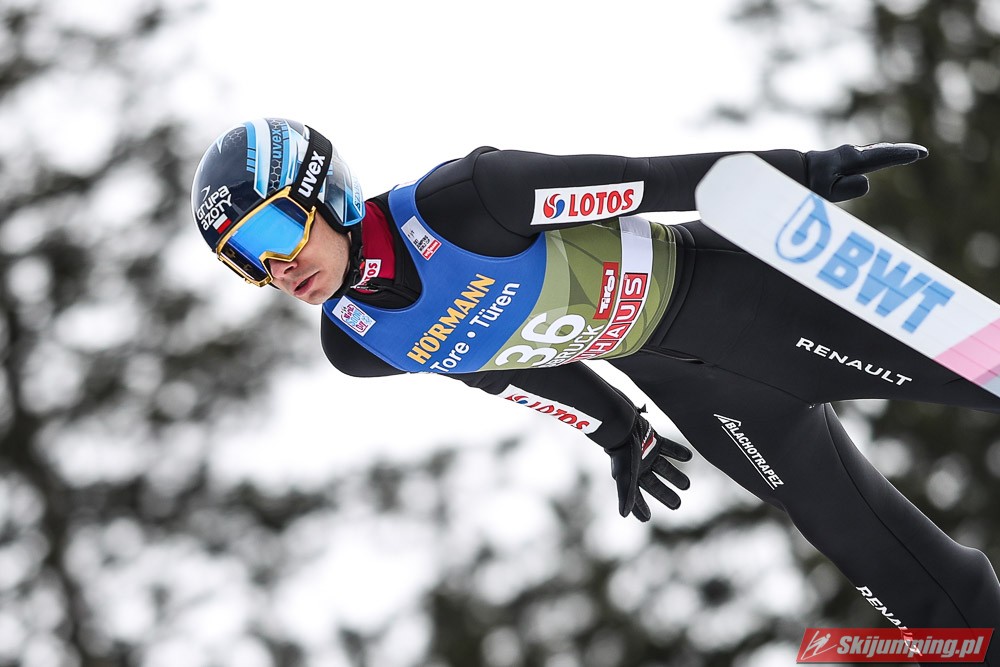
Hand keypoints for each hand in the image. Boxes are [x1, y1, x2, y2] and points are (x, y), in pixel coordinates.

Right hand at [603, 410, 691, 521]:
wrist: (623, 424)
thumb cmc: (622, 452)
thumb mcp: (624, 476)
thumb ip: (626, 495)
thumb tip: (624, 515)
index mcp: (631, 477)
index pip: (636, 497)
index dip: (640, 508)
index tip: (647, 518)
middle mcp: (639, 467)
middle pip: (654, 485)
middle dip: (665, 495)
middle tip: (677, 505)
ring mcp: (647, 453)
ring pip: (664, 468)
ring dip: (675, 476)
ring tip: (687, 485)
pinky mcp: (654, 439)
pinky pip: (669, 448)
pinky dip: (679, 452)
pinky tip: (689, 457)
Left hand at [805, 142, 927, 201]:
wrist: (794, 171)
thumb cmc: (809, 184)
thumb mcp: (827, 191)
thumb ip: (849, 188)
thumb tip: (868, 181)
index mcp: (851, 159)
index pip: (882, 157)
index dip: (901, 155)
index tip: (920, 153)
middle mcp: (852, 153)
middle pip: (882, 151)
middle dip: (902, 151)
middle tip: (922, 152)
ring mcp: (848, 154)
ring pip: (875, 151)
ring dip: (892, 151)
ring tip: (910, 153)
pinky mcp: (843, 158)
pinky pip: (868, 155)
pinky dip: (881, 154)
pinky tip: (886, 155)